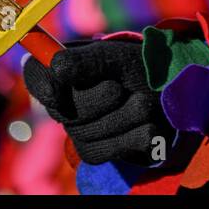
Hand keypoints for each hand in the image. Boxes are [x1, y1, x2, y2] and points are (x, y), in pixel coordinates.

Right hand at [24, 39, 173, 165]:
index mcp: (63, 69)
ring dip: (125, 116)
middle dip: (100, 99)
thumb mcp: (117, 57)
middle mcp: (63, 100)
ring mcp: (77, 128)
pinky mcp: (94, 150)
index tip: (59, 85)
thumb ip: (88, 61)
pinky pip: (102, 152)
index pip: (36, 76)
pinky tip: (148, 127)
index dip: (44, 84)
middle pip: (64, 111)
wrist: (172, 95)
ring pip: (87, 134)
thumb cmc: (140, 67)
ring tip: (144, 102)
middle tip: (121, 88)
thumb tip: (56, 67)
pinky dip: (132, 138)